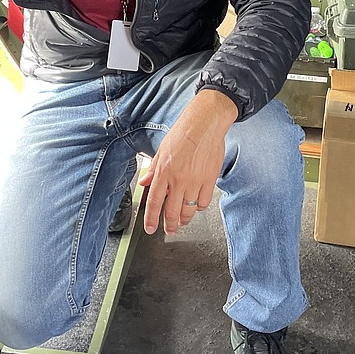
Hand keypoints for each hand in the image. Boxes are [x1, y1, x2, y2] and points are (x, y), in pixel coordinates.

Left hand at [139, 89, 236, 235]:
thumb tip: (144, 183)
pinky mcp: (210, 180)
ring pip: (189, 210)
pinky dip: (200, 207)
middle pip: (172, 212)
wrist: (205, 123)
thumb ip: (153, 170)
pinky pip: (204, 202)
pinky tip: (197, 205)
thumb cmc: (183, 132)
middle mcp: (178, 179)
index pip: (154, 202)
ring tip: (182, 221)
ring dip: (184, 219)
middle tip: (170, 230)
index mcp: (163, 171)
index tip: (151, 229)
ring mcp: (195, 181)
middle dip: (170, 225)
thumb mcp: (162, 150)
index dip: (151, 219)